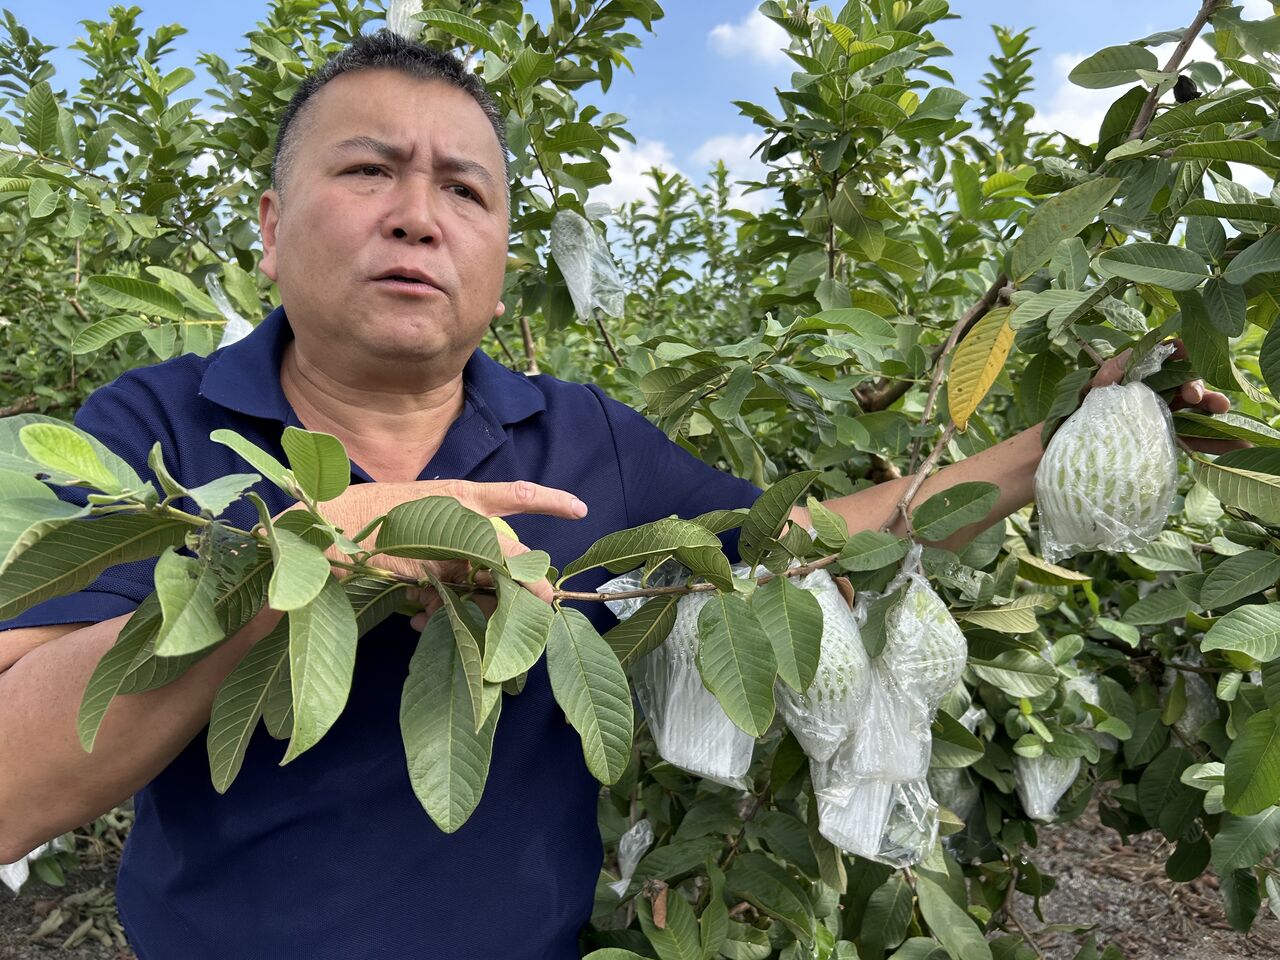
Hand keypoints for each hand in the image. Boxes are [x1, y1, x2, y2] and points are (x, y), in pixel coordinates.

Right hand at [311, 479, 583, 625]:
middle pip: (512, 554)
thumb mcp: (421, 516)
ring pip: (483, 583)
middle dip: (526, 583)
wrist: (318, 529)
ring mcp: (441, 546)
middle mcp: (457, 517)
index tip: (581, 509)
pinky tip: (419, 620)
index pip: (517, 495)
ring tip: (440, 611)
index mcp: (459, 497)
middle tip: (540, 602)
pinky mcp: (422, 574)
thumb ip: (455, 536)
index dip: (552, 501)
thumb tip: (486, 572)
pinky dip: (438, 615)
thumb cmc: (369, 520)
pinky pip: (447, 604)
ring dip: (479, 605)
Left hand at [1087, 339, 1248, 454]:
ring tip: (1226, 414)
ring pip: (1198, 410)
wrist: (1080, 445)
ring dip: (1214, 411)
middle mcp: (1160, 392)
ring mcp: (1166, 415)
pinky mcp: (1168, 436)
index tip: (1187, 353)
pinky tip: (1235, 445)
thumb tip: (1131, 352)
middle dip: (1199, 389)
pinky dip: (1215, 441)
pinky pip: (1195, 438)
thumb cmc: (1085, 412)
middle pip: (1188, 385)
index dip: (1182, 353)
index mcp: (1144, 375)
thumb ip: (1112, 372)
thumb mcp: (1095, 390)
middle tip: (1195, 397)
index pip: (1169, 359)